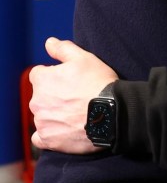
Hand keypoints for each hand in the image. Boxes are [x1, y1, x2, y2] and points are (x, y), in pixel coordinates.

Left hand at [30, 37, 117, 152]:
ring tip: (76, 116)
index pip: (40, 75)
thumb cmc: (99, 84)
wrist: (113, 114)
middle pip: (41, 96)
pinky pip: (41, 138)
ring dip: (55, 115)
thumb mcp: (85, 58)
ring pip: (43, 116)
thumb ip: (63, 49)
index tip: (71, 82)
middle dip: (55, 97)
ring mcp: (42, 121)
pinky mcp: (49, 139)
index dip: (56, 77)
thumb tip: (49, 43)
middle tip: (77, 99)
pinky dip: (50, 135)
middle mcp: (37, 101)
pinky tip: (64, 132)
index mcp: (42, 79)